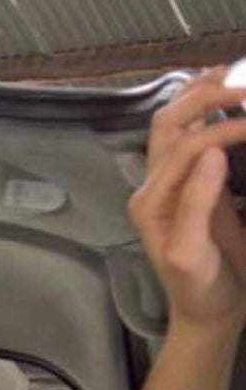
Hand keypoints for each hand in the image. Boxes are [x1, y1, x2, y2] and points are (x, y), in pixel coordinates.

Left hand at [128, 68, 245, 333]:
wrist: (208, 315)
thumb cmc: (200, 291)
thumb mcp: (194, 255)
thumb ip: (198, 203)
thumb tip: (211, 150)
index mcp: (152, 200)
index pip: (187, 144)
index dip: (224, 127)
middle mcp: (155, 185)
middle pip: (171, 120)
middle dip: (206, 95)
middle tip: (245, 86)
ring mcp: (172, 182)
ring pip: (176, 122)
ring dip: (201, 93)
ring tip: (233, 73)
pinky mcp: (193, 185)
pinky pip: (193, 135)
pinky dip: (208, 110)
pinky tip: (230, 100)